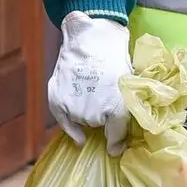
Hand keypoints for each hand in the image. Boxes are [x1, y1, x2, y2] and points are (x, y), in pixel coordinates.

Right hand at [48, 12, 133, 155]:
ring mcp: (74, 108)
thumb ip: (126, 108)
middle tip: (104, 99)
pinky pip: (64, 121)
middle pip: (98, 125)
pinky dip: (70, 128)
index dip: (117, 142)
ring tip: (91, 94)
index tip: (117, 149)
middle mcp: (94, 114)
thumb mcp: (129, 81)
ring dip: (85, 113)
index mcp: (118, 108)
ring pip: (81, 120)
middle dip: (102, 116)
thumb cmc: (115, 56)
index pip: (117, 134)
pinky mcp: (57, 100)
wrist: (91, 37)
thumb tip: (123, 135)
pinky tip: (78, 137)